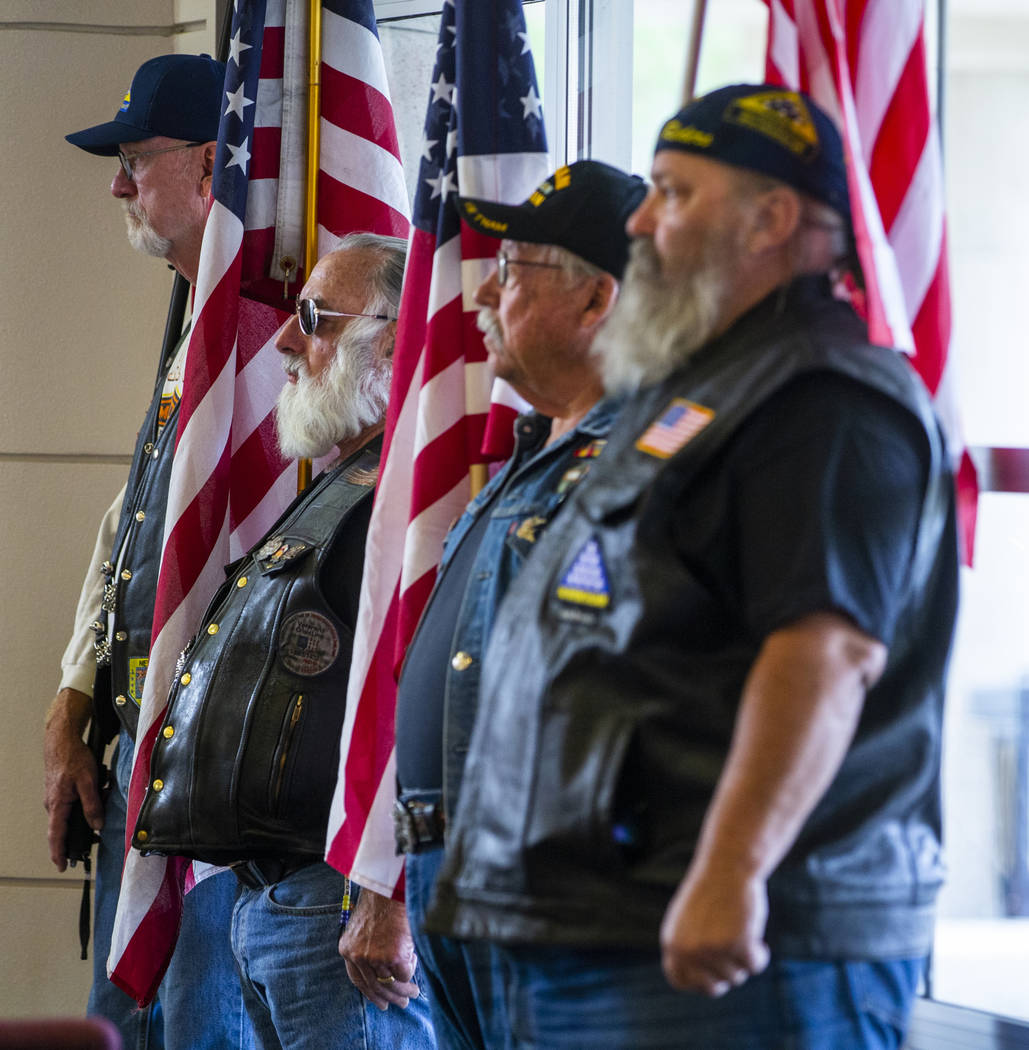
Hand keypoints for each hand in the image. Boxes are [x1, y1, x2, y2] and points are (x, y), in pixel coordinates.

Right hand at [43, 688, 103, 870]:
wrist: (61, 740)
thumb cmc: (73, 758)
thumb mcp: (88, 781)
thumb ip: (93, 804)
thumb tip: (97, 824)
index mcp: (57, 806)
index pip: (56, 836)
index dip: (59, 853)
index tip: (62, 866)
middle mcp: (53, 805)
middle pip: (65, 829)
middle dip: (79, 836)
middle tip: (93, 843)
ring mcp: (56, 798)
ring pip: (72, 815)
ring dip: (88, 814)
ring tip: (102, 805)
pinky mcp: (61, 791)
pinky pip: (74, 804)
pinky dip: (86, 803)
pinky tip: (100, 790)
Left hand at [338, 885, 418, 1009]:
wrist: (390, 888)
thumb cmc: (380, 901)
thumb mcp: (364, 927)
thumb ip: (367, 948)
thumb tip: (384, 971)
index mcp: (347, 949)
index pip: (357, 980)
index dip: (370, 993)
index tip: (381, 1002)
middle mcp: (357, 956)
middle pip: (374, 986)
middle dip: (389, 997)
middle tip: (402, 1003)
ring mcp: (375, 958)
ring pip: (391, 983)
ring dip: (404, 990)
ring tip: (413, 992)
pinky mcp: (393, 957)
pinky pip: (404, 973)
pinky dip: (410, 971)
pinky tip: (415, 963)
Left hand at [659, 862, 770, 996]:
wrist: (727, 866)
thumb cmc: (711, 891)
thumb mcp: (690, 920)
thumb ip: (690, 949)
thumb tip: (702, 985)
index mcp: (672, 942)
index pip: (679, 980)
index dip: (698, 982)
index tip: (714, 977)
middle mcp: (689, 950)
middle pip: (712, 986)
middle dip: (726, 976)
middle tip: (734, 959)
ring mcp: (712, 950)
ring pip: (736, 976)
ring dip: (743, 960)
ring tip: (743, 934)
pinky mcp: (738, 945)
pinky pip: (754, 965)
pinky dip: (759, 955)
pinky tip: (760, 942)